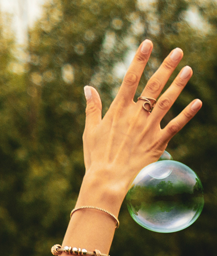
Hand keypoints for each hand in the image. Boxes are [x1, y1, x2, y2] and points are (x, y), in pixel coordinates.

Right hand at [82, 40, 201, 198]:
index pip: (130, 78)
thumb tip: (88, 88)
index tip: (148, 43)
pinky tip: (197, 102)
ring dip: (179, 85)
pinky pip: (175, 126)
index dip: (139, 59)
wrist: (106, 180)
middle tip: (178, 51)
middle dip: (166, 66)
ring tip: (188, 69)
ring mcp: (148, 128)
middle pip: (153, 86)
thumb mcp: (90, 131)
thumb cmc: (96, 157)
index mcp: (118, 111)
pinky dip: (187, 114)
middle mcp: (135, 116)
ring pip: (166, 101)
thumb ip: (92, 108)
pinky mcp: (157, 143)